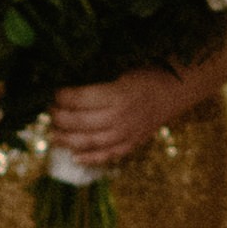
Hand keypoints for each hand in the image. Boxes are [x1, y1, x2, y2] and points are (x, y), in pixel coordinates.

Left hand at [47, 63, 196, 170]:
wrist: (177, 90)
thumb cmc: (147, 74)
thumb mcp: (122, 69)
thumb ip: (98, 80)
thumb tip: (67, 84)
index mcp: (118, 93)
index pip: (80, 99)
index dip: (62, 96)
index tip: (53, 92)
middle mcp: (121, 117)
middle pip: (81, 122)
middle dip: (60, 117)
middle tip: (49, 112)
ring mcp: (127, 133)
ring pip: (90, 142)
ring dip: (68, 140)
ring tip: (53, 135)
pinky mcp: (132, 143)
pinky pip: (108, 155)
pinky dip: (90, 158)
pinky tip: (75, 157)